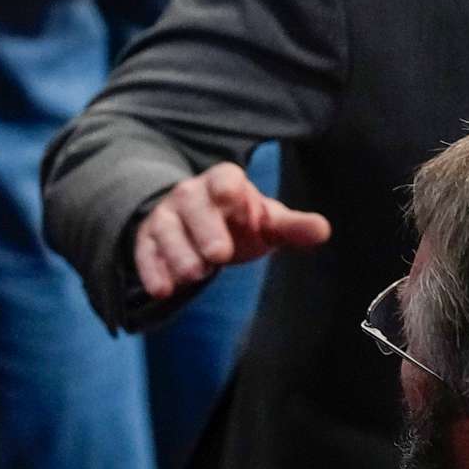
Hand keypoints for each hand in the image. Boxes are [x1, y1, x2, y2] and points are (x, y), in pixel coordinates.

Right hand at [132, 162, 330, 300]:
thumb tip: (323, 230)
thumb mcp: (267, 223)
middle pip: (191, 204)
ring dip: (177, 252)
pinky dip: (151, 270)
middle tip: (218, 257)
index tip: (233, 201)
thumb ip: (293, 227)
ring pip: (165, 228)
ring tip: (194, 276)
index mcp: (224, 184)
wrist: (198, 225)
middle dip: (203, 229)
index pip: (224, 179)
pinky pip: (144, 252)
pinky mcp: (147, 240)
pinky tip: (162, 290)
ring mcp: (165, 217)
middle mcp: (190, 195)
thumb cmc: (240, 223)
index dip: (227, 189)